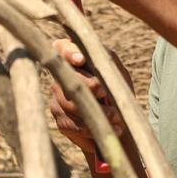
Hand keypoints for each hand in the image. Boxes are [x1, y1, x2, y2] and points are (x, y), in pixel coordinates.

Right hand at [48, 38, 128, 154]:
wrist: (119, 117)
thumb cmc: (117, 86)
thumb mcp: (117, 71)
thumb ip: (106, 59)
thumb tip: (89, 55)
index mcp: (72, 58)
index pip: (62, 48)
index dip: (69, 53)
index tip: (81, 59)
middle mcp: (60, 76)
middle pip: (69, 80)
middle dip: (92, 87)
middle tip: (108, 93)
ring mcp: (57, 99)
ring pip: (71, 105)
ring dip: (98, 112)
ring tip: (118, 118)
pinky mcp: (61, 120)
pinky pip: (74, 125)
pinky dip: (95, 129)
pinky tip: (114, 129)